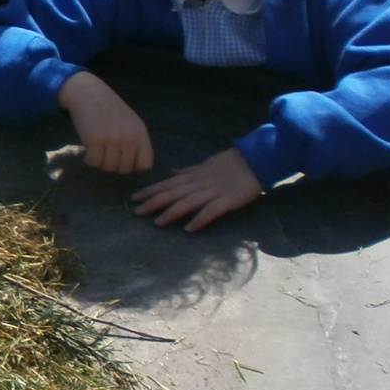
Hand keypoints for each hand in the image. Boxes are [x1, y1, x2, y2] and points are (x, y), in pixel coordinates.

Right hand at [56, 72, 153, 173]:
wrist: (88, 94)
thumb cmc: (109, 109)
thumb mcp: (130, 122)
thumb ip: (136, 142)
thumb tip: (136, 168)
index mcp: (141, 133)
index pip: (145, 164)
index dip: (134, 167)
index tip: (123, 161)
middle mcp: (129, 137)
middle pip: (125, 169)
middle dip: (115, 166)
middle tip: (106, 155)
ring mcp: (112, 139)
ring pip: (109, 167)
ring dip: (101, 163)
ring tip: (97, 152)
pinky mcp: (95, 140)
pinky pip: (94, 162)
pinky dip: (89, 159)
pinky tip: (88, 150)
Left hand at [131, 148, 263, 231]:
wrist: (255, 160)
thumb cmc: (230, 164)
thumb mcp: (204, 165)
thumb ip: (187, 172)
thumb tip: (170, 173)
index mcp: (193, 176)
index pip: (167, 183)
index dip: (150, 191)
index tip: (134, 198)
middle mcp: (199, 183)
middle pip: (173, 193)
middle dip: (153, 202)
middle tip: (136, 212)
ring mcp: (213, 192)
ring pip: (188, 202)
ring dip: (171, 212)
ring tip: (157, 223)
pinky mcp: (227, 201)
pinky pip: (211, 211)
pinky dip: (199, 219)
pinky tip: (189, 229)